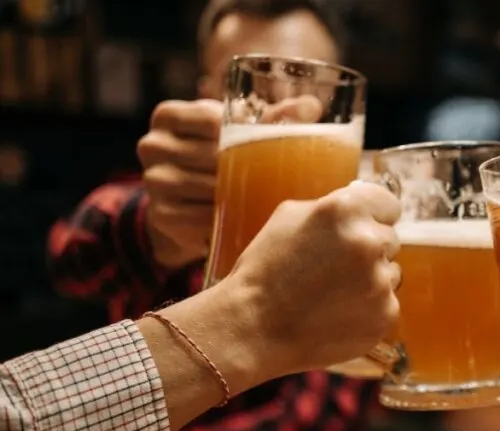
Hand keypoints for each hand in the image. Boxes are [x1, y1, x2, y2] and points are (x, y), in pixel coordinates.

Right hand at [139, 96, 326, 269]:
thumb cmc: (220, 155)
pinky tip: (243, 217)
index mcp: (167, 115)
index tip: (268, 146)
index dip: (243, 134)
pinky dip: (226, 218)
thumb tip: (312, 105)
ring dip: (238, 195)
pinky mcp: (161, 214)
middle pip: (210, 156)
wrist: (189, 202)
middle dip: (246, 168)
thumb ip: (272, 116)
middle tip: (279, 176)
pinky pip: (200, 217)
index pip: (211, 119)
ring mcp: (153, 181)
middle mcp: (151, 145)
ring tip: (265, 197)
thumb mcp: (239, 130)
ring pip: (206, 188)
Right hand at [218, 180, 401, 377]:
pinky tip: (337, 313)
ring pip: (391, 273)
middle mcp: (369, 242)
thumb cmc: (265, 270)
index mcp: (345, 209)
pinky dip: (369, 309)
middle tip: (333, 267)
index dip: (374, 216)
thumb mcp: (288, 217)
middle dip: (368, 250)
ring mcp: (380, 281)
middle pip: (390, 240)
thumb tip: (363, 201)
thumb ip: (333, 206)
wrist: (254, 328)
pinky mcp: (385, 314)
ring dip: (371, 279)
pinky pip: (386, 304)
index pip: (388, 205)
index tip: (366, 226)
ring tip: (331, 293)